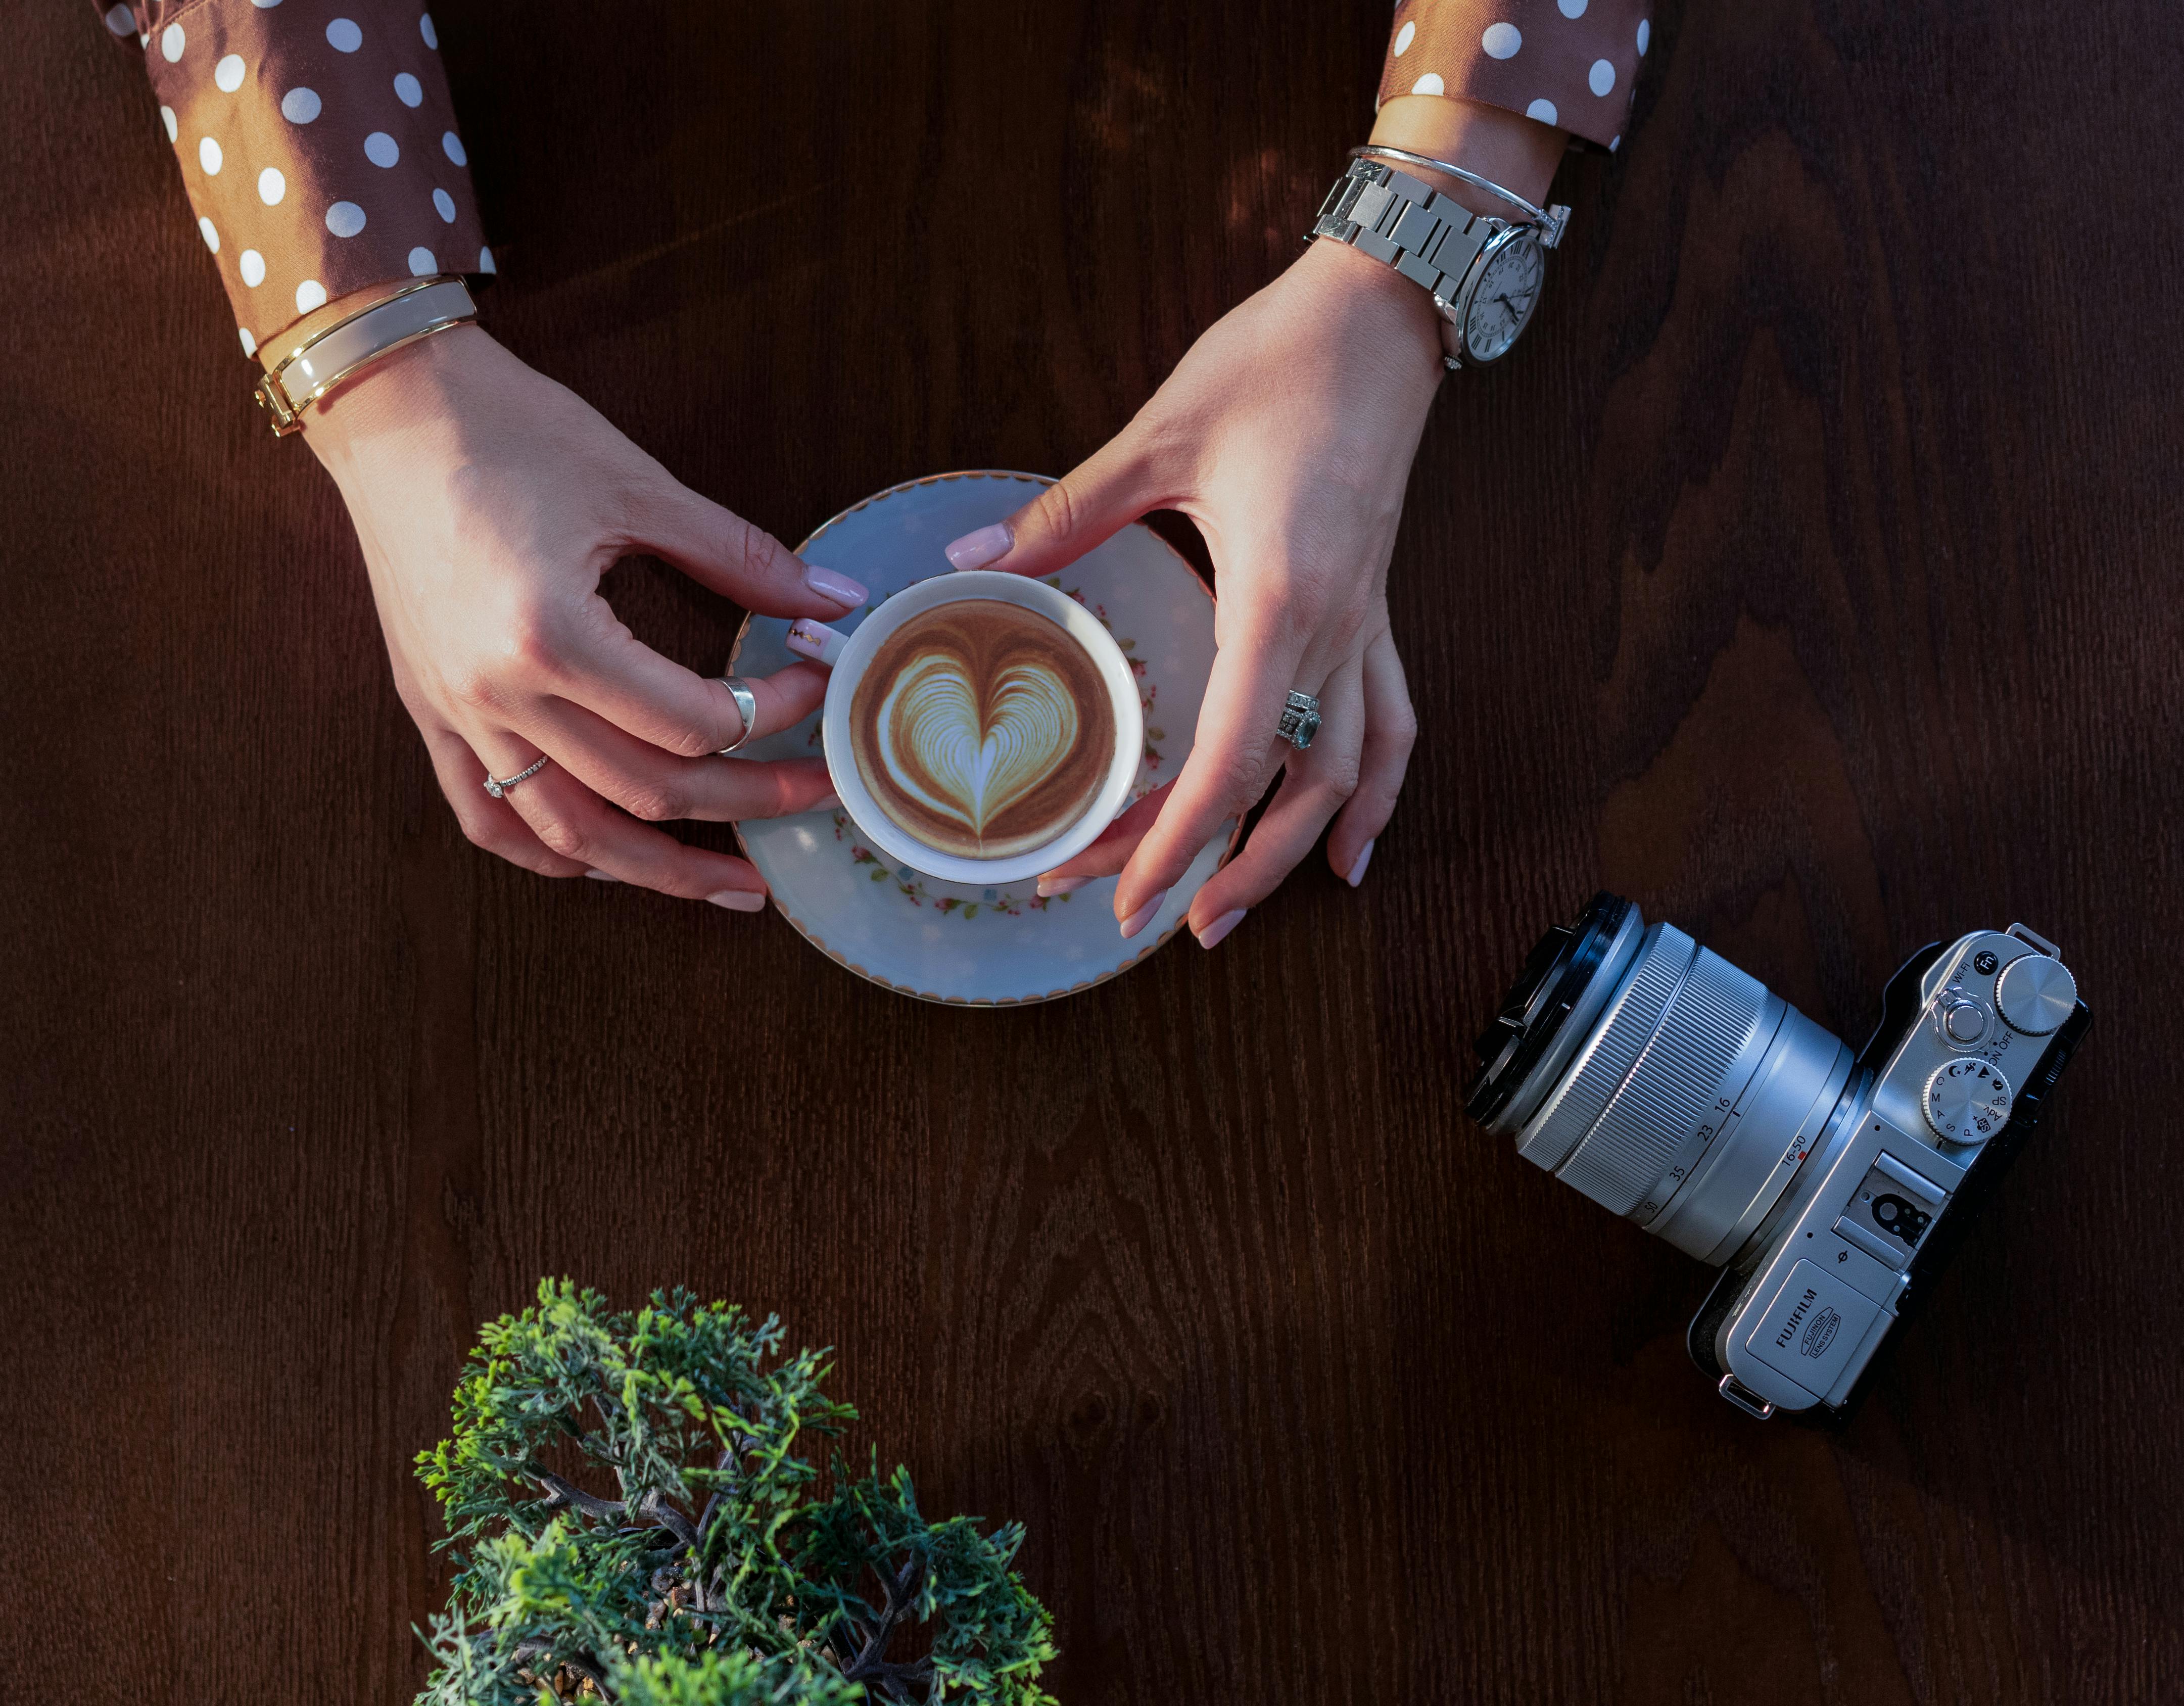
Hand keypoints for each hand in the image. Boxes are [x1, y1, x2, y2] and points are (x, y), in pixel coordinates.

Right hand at [303, 324, 867, 905]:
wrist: (387, 406)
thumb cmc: (508, 430)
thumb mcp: (638, 487)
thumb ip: (742, 557)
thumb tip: (835, 602)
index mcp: (552, 635)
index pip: (693, 720)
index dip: (774, 714)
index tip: (816, 684)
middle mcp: (498, 692)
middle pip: (647, 791)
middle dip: (748, 803)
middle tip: (819, 795)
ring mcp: (457, 711)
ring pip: (571, 834)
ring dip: (659, 869)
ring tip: (733, 885)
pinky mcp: (430, 709)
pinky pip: (489, 816)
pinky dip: (551, 852)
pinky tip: (606, 864)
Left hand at [943, 238, 1436, 946]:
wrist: (1379, 311)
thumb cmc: (1275, 363)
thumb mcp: (1160, 436)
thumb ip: (1066, 514)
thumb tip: (966, 555)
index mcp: (1274, 599)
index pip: (1229, 758)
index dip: (1173, 842)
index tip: (1122, 897)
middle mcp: (1331, 629)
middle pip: (1284, 787)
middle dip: (1220, 866)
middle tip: (1152, 923)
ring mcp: (1363, 623)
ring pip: (1349, 773)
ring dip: (1295, 852)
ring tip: (1233, 911)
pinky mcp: (1375, 606)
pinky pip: (1393, 722)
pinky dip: (1379, 794)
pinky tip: (1355, 846)